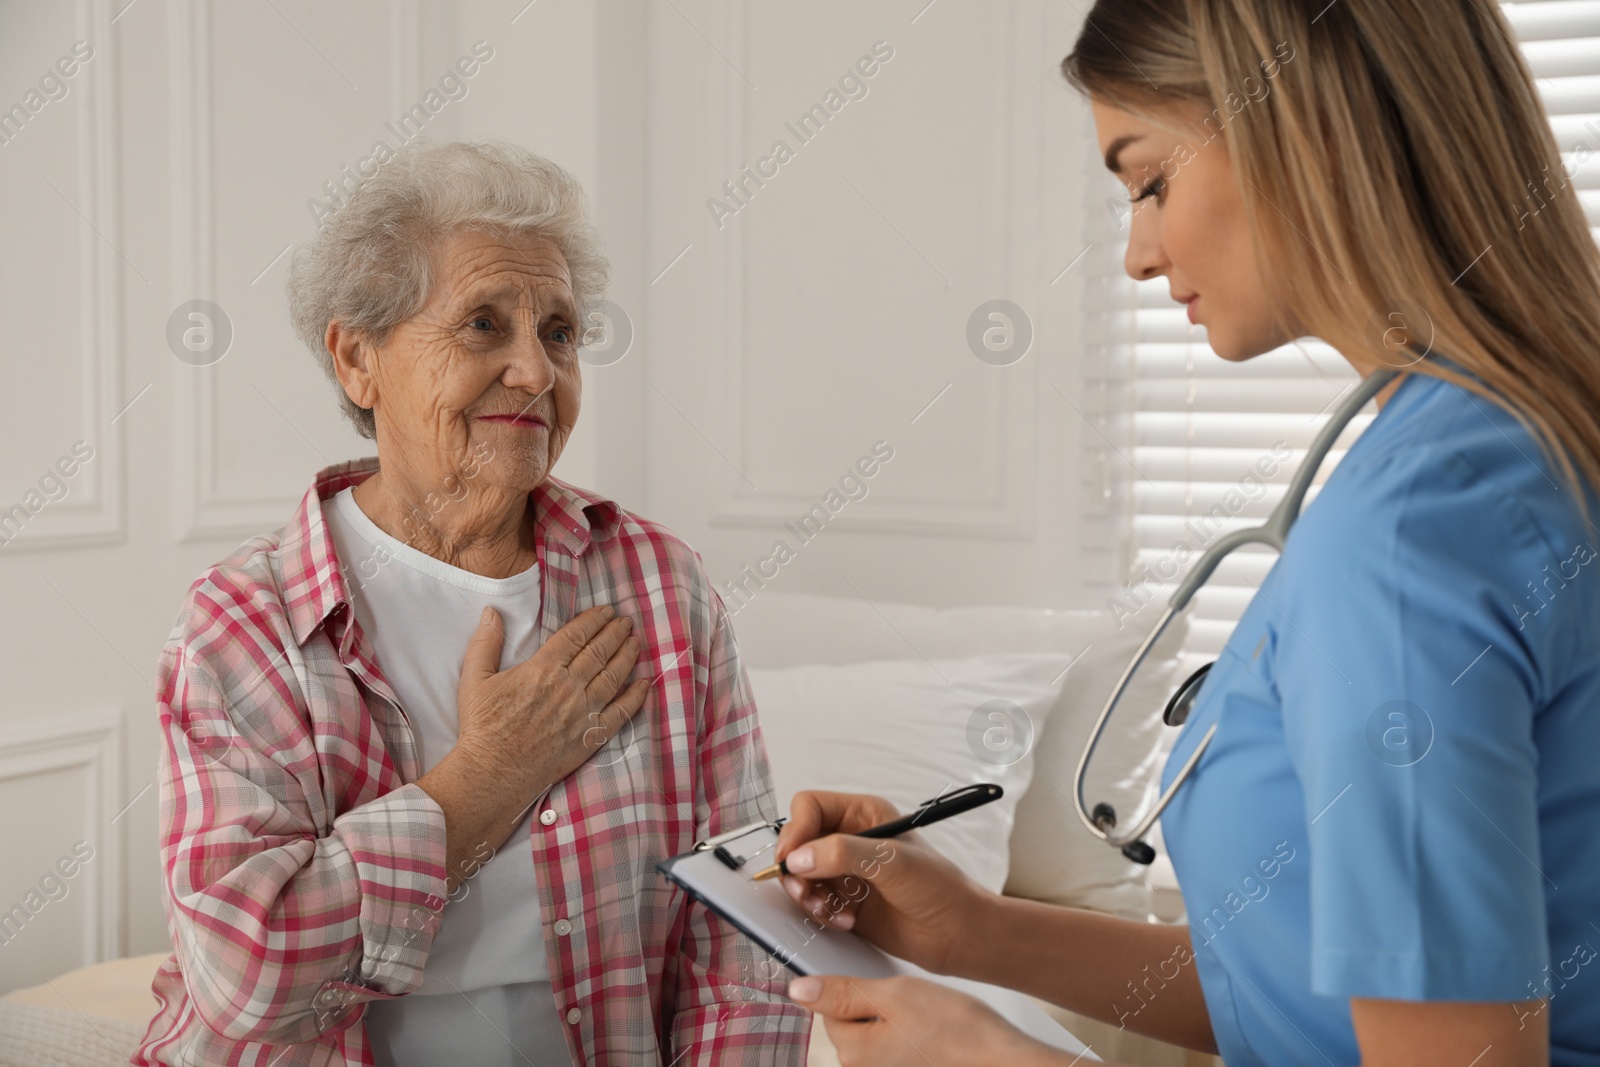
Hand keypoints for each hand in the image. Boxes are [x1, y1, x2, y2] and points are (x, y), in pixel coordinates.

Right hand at [451, 603, 649, 804]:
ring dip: (627, 656)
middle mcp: (569, 686)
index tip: (605, 611)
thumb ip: (485, 643)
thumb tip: (492, 612)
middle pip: (599, 651)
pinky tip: (644, 684)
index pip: (576, 635)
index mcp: (543, 668)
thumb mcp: (475, 679)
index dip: (593, 620)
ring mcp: (583, 712)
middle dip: (615, 632)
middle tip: (626, 621)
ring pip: (613, 676)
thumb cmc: (483, 726)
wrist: (493, 772)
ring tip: (635, 642)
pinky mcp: (591, 736)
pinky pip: (621, 713)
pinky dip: (635, 697)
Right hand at [774, 791, 993, 975]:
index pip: (810, 807)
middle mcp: (850, 839)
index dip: (796, 830)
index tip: (793, 859)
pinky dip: (821, 914)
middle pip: (798, 843)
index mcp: (863, 814)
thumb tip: (798, 858)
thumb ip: (842, 854)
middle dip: (796, 870)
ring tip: (828, 911)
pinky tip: (846, 921)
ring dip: (808, 896)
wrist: (958, 934)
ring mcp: (846, 871)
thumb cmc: (939, 888)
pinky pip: (813, 902)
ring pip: (801, 875)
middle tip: (805, 892)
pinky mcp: (844, 901)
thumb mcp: (892, 862)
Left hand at [788, 974, 1052, 1066]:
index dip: (858, 986)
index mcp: (853, 1052)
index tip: (885, 982)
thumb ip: (842, 992)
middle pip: (853, 1024)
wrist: (1004, 1062)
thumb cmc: (957, 1029)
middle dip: (876, 1005)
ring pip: (877, 1035)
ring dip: (896, 1020)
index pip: (830, 1007)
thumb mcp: (895, 995)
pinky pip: (897, 1049)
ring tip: (928, 1014)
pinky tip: (935, 1030)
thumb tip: (797, 990)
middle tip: (912, 998)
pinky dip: (911, 1036)